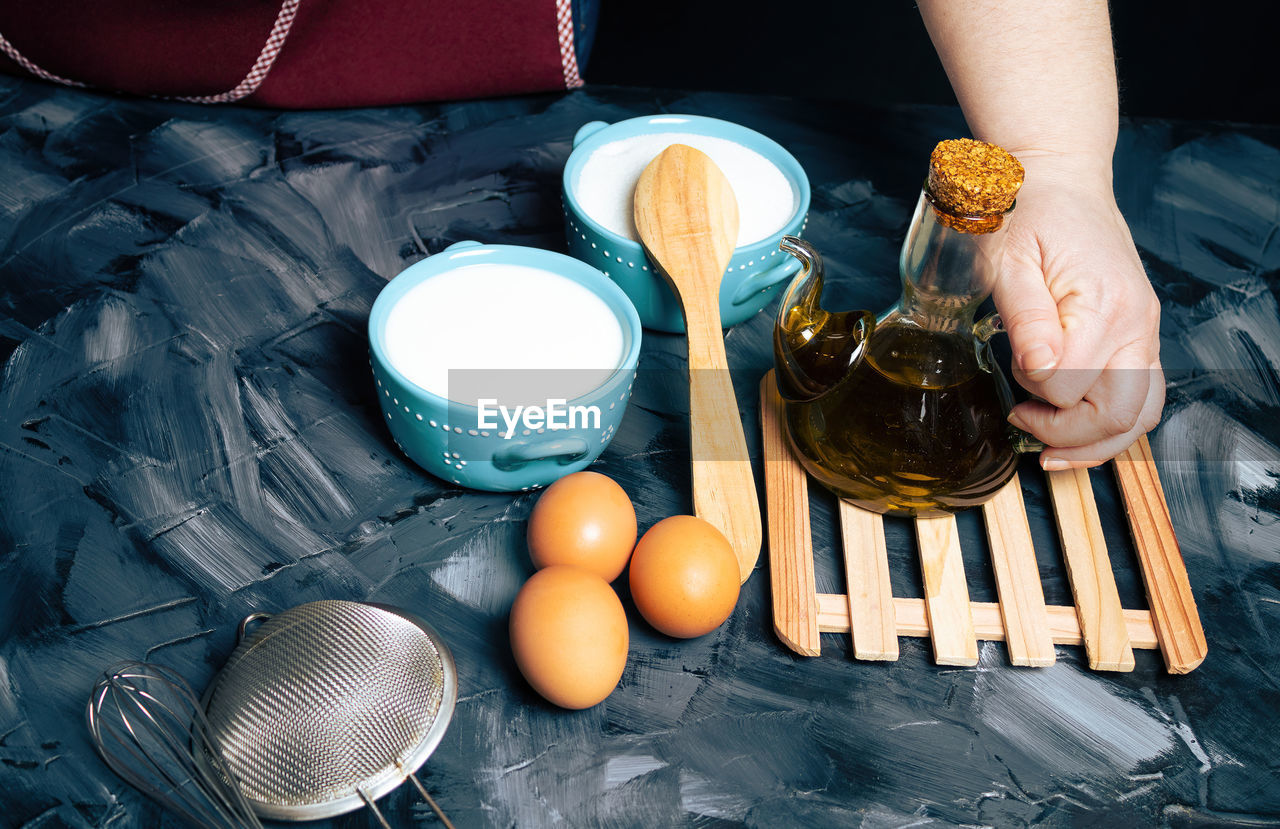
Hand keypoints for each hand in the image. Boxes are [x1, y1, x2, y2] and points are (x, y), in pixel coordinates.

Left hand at [993, 154, 1163, 468]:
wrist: (1061, 183)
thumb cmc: (1028, 215)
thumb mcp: (1010, 260)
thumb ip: (1025, 317)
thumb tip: (1038, 370)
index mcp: (1105, 305)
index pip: (1072, 385)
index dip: (1034, 393)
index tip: (1009, 375)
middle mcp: (1137, 325)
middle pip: (1117, 414)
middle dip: (1067, 435)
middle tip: (1022, 422)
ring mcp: (1144, 333)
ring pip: (1139, 415)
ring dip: (1095, 443)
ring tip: (1050, 447)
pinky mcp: (1139, 337)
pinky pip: (1142, 397)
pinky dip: (1111, 424)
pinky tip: (1075, 429)